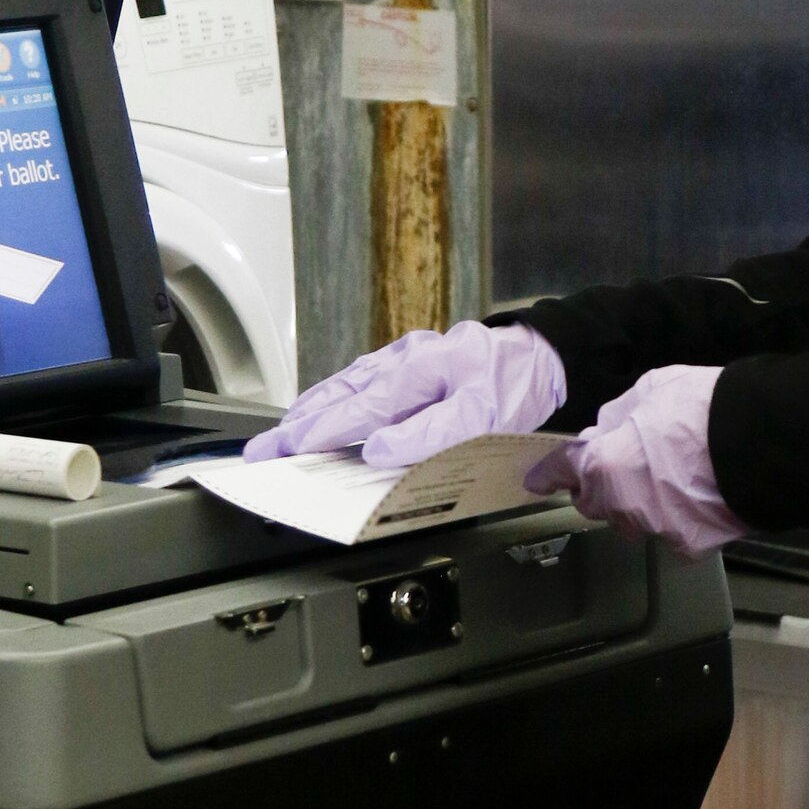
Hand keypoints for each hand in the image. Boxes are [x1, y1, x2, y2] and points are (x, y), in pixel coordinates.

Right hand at [244, 321, 566, 470]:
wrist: (544, 358)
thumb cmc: (516, 386)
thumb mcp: (482, 416)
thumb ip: (429, 434)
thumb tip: (378, 449)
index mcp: (420, 369)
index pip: (358, 408)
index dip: (318, 432)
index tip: (284, 451)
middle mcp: (407, 358)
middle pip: (343, 394)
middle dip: (299, 424)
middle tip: (263, 451)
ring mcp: (408, 358)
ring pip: (349, 384)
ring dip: (314, 409)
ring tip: (285, 433)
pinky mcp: (413, 363)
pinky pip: (364, 381)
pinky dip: (338, 398)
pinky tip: (328, 408)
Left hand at [525, 364, 747, 561]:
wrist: (761, 441)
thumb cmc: (702, 408)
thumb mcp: (652, 388)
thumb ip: (621, 414)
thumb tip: (608, 430)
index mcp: (605, 463)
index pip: (564, 470)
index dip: (549, 473)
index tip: (538, 480)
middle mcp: (623, 504)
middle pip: (596, 503)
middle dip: (600, 487)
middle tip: (625, 464)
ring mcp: (657, 529)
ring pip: (635, 521)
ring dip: (640, 505)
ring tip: (671, 478)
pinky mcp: (691, 546)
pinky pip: (674, 534)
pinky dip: (680, 519)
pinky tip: (700, 497)